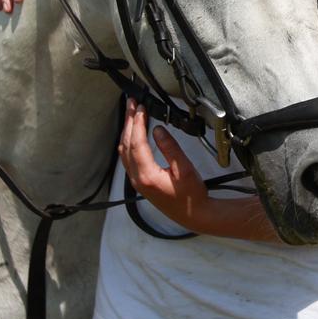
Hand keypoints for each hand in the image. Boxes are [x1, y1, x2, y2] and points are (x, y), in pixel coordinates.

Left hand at [119, 99, 209, 230]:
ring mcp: (136, 180)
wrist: (193, 215)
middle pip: (126, 144)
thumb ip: (170, 148)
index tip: (141, 107)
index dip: (138, 123)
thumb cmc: (191, 195)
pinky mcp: (140, 181)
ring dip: (127, 131)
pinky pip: (127, 158)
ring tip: (131, 114)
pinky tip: (133, 134)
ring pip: (124, 151)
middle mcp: (136, 178)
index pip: (137, 143)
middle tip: (131, 103)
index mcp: (146, 175)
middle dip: (128, 122)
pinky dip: (129, 142)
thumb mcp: (184, 169)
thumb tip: (157, 130)